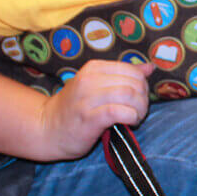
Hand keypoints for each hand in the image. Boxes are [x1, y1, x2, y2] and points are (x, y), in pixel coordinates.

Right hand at [36, 59, 152, 159]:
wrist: (46, 128)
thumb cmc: (75, 108)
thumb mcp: (97, 85)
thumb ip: (123, 75)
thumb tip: (150, 67)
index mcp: (93, 68)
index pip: (132, 70)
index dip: (143, 85)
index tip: (138, 99)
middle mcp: (89, 79)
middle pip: (134, 83)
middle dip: (143, 99)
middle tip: (138, 111)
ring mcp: (87, 98)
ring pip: (130, 95)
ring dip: (139, 109)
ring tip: (134, 117)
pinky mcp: (89, 118)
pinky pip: (119, 112)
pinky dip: (131, 117)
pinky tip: (128, 123)